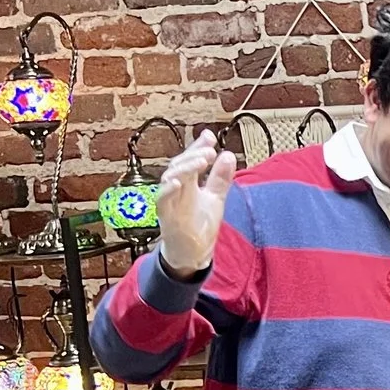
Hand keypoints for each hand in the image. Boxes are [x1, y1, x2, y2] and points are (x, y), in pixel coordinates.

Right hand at [155, 131, 235, 278]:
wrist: (193, 253)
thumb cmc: (199, 224)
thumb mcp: (215, 198)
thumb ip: (221, 178)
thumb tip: (228, 155)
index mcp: (188, 183)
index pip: (191, 160)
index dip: (198, 147)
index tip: (209, 136)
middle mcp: (177, 189)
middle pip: (179, 165)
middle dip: (193, 154)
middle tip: (209, 150)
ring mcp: (170, 201)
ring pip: (170, 178)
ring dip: (185, 167)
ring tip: (201, 160)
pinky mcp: (165, 216)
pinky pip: (161, 200)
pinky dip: (167, 190)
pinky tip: (177, 182)